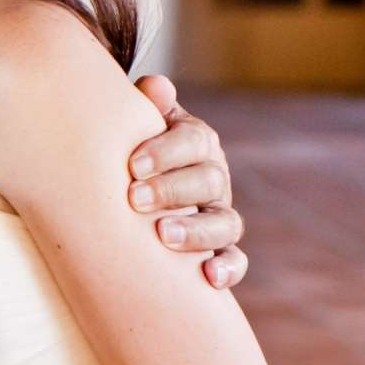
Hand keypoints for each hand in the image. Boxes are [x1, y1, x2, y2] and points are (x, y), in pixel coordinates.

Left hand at [129, 75, 246, 290]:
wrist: (133, 187)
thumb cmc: (130, 155)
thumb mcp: (136, 128)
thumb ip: (145, 108)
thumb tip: (154, 86)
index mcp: (197, 144)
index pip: (194, 140)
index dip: (166, 151)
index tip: (133, 164)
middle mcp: (214, 178)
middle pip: (208, 180)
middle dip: (173, 189)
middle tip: (136, 199)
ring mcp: (220, 215)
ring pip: (224, 223)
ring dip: (196, 230)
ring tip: (162, 235)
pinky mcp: (220, 250)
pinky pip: (235, 260)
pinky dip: (227, 268)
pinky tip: (208, 278)